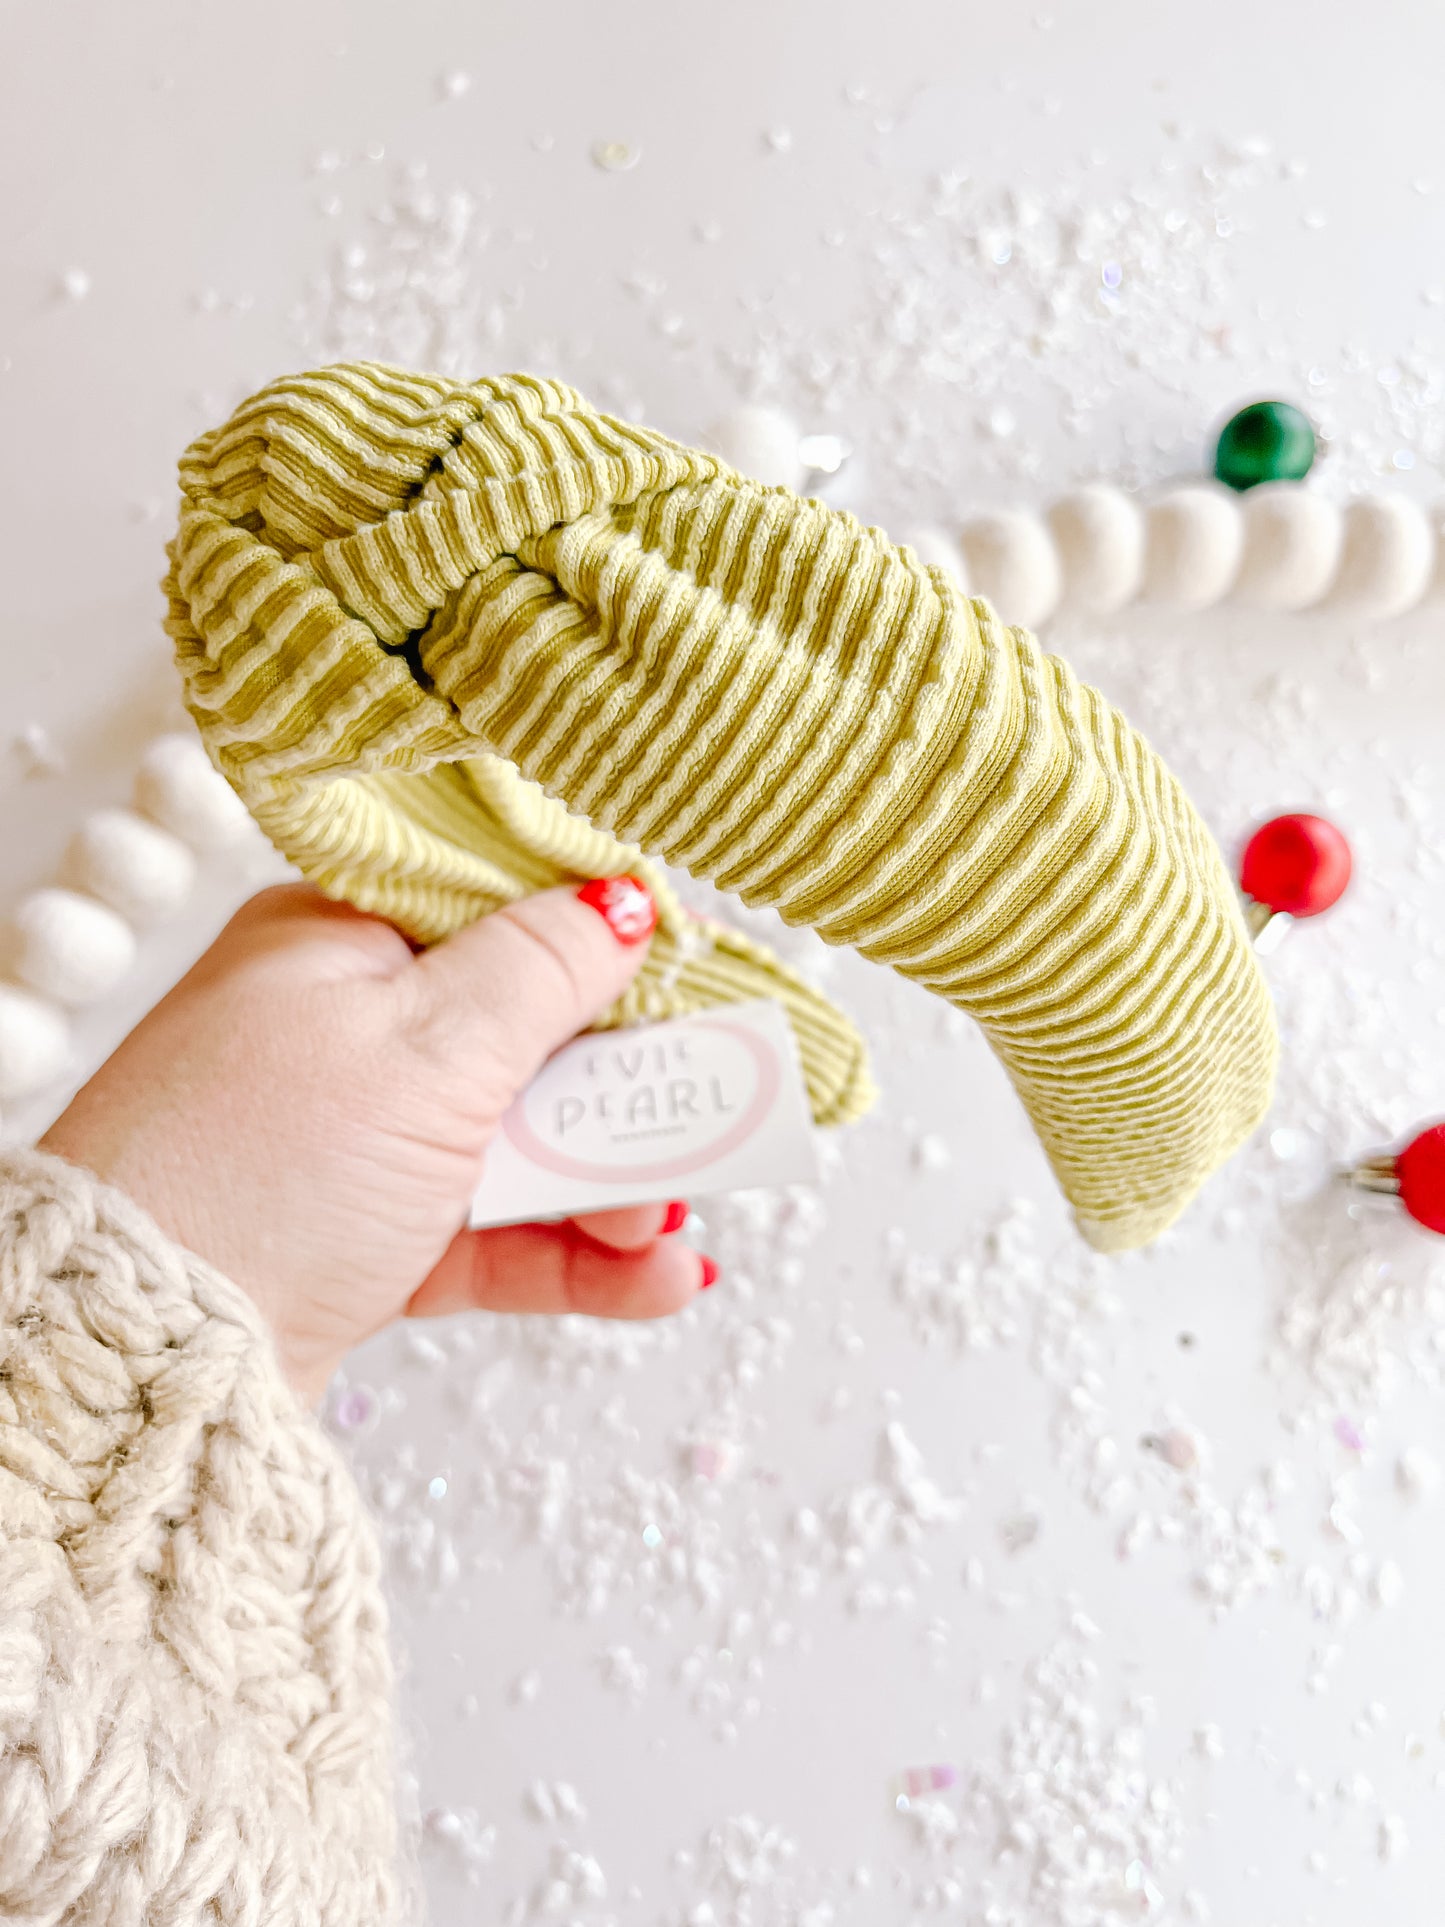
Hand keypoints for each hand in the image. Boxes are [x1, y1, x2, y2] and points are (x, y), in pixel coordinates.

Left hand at [41, 878, 714, 1403]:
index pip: (503, 915)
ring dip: (611, 1189)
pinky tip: (655, 1277)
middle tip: (710, 1123)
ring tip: (665, 1235)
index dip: (605, 947)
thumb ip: (544, 969)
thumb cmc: (261, 1169)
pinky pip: (496, 1231)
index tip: (693, 981)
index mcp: (343, 941)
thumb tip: (626, 899)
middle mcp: (349, 1032)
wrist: (150, 1355)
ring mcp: (359, 1140)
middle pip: (531, 1039)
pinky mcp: (370, 1238)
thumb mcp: (427, 1044)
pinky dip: (573, 1254)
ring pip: (522, 1144)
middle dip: (625, 1095)